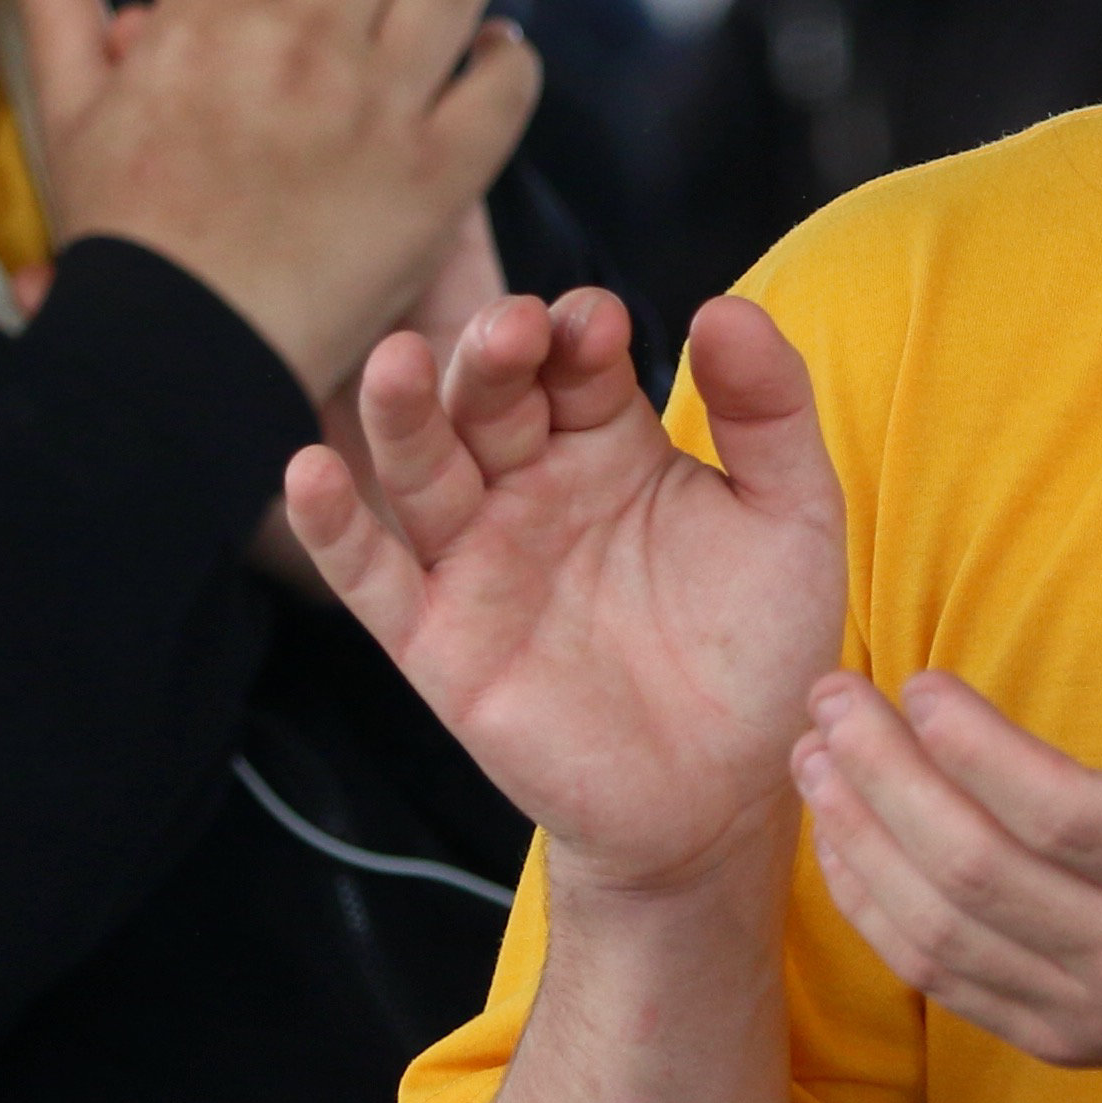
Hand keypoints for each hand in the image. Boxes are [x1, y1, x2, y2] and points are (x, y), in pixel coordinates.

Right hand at [0, 0, 540, 392]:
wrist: (181, 356)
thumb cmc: (123, 236)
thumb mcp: (72, 116)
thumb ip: (56, 8)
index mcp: (211, 17)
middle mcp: (302, 45)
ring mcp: (379, 111)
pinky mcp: (440, 180)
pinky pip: (504, 86)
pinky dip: (509, 56)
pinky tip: (497, 48)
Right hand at [291, 288, 847, 900]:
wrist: (724, 796)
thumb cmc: (758, 649)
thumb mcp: (792, 518)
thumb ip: (770, 413)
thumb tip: (725, 307)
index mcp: (610, 444)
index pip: (575, 363)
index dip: (579, 335)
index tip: (601, 324)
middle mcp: (532, 488)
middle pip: (490, 400)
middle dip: (493, 356)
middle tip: (513, 329)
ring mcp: (479, 562)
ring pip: (423, 469)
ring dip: (402, 413)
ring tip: (397, 362)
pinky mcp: (440, 642)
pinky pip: (374, 576)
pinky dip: (335, 527)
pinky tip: (309, 471)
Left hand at [785, 537, 1101, 1102]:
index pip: (1063, 817)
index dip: (973, 748)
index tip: (918, 682)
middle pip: (977, 875)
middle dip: (884, 779)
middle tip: (830, 700)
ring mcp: (1097, 1013)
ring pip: (941, 936)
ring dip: (861, 842)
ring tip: (816, 758)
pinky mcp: (1061, 1040)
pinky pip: (941, 980)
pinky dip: (875, 909)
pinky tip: (844, 837)